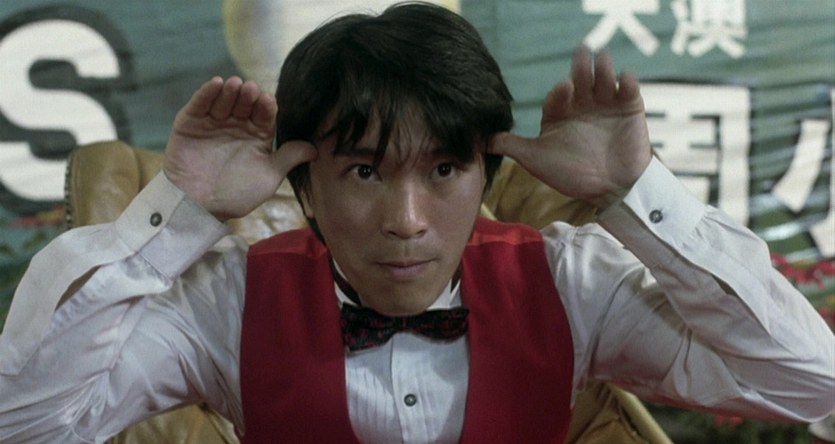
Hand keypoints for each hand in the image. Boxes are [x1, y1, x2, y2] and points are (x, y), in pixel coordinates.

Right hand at [163, 77, 316, 220]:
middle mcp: (236, 126)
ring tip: (235, 85)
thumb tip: (315, 149)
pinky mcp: (190, 123)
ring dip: (230, 91)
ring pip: (224, 100)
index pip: (264, 114)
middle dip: (248, 96)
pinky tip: (216, 83)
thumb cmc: (236, 195)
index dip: (266, 107)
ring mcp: (213, 122)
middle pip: (245, 103)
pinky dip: (206, 93)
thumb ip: (288, 159)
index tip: (268, 102)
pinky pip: (199, 104)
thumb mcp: (268, 177)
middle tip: (251, 90)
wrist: (199, 207)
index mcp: (257, 136)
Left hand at [491, 47, 651, 208]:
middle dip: (580, 68)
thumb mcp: (536, 159)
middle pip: (580, 79)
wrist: (610, 189)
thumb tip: (479, 141)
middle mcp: (581, 104)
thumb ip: (510, 146)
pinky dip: (627, 82)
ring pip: (603, 78)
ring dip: (602, 68)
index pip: (557, 95)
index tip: (563, 88)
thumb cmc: (571, 174)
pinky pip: (628, 89)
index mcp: (559, 112)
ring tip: (601, 60)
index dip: (560, 92)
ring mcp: (606, 103)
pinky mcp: (629, 107)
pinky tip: (624, 80)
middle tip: (581, 54)